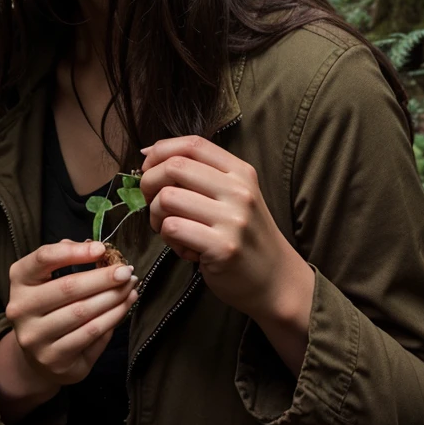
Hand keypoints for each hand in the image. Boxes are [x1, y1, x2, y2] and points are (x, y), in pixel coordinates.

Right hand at [5, 239, 137, 391]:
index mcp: (19, 279)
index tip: (102, 249)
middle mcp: (21, 308)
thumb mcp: (49, 277)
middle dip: (103, 277)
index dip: (74, 252)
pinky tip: (125, 306)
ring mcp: (35, 337)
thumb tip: (95, 248)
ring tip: (130, 287)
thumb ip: (67, 258)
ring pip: (82, 312)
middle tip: (126, 271)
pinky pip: (90, 334)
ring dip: (113, 297)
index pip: (43, 258)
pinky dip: (113, 317)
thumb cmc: (50, 305)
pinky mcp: (54, 359)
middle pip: (67, 287)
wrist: (38, 355)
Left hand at [140, 136, 311, 322]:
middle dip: (149, 182)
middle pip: (174, 167)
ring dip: (156, 215)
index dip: (161, 150)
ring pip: (167, 198)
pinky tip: (184, 248)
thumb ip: (200, 174)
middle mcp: (238, 190)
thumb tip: (149, 155)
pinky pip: (172, 228)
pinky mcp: (222, 247)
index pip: (193, 144)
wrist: (276, 280)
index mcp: (240, 172)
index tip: (147, 166)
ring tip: (169, 229)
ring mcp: (232, 219)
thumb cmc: (244, 235)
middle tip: (150, 202)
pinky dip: (168, 238)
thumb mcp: (234, 195)